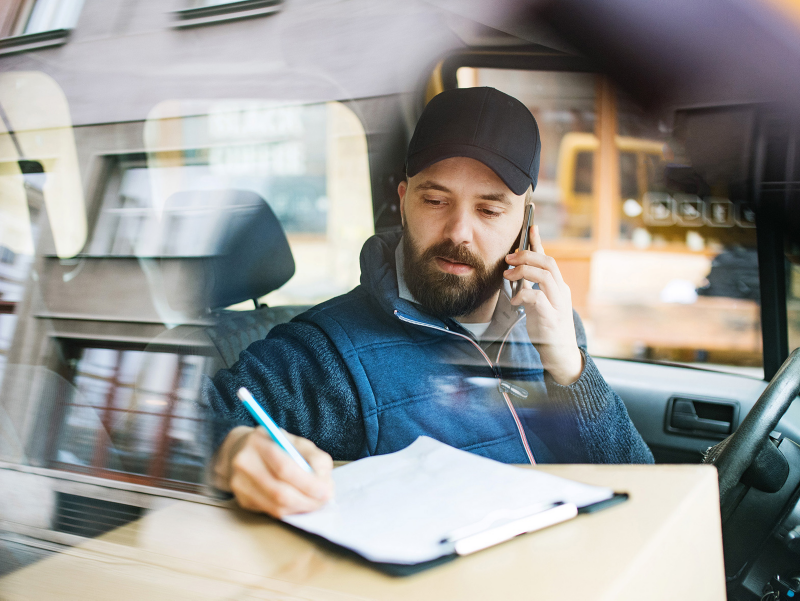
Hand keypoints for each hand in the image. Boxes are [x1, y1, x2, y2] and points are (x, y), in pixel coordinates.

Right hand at [214, 426, 333, 517]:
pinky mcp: (241, 500)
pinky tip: (299, 503)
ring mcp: (239, 484)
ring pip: (275, 506)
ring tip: (315, 503)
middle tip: (324, 501)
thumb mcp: (295, 441)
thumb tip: (325, 484)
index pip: (284, 468)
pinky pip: (271, 511)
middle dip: (307, 500)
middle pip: (279, 492)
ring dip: (300, 508)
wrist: (239, 450)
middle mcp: (244, 463)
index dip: (308, 483)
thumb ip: (314, 458)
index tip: (326, 491)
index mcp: (258, 442)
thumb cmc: (275, 444)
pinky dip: (290, 510)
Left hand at [503, 224, 583, 385]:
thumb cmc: (547, 329)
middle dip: (526, 256)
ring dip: (524, 272)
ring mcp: (558, 305)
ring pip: (545, 276)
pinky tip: (516, 300)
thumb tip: (516, 272)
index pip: (549, 259)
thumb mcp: (538, 304)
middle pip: (548, 263)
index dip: (539, 242)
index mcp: (558, 287)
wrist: (560, 355)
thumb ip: (531, 288)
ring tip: (508, 276)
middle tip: (509, 259)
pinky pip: (538, 299)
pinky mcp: (551, 318)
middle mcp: (561, 292)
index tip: (530, 227)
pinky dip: (525, 295)